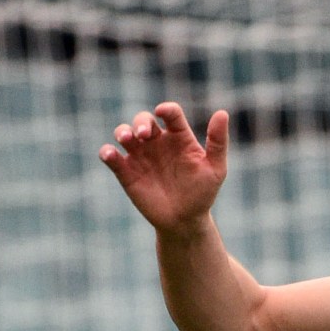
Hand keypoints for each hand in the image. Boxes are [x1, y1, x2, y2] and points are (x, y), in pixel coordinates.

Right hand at [99, 102, 228, 236]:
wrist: (185, 221)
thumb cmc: (202, 193)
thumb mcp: (216, 168)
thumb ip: (218, 142)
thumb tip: (222, 113)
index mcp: (179, 137)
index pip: (171, 114)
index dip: (166, 109)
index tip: (163, 112)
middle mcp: (157, 142)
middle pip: (144, 120)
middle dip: (141, 122)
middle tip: (144, 135)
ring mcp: (140, 156)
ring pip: (124, 134)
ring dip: (122, 131)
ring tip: (126, 139)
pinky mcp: (126, 172)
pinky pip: (112, 157)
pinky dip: (107, 152)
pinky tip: (110, 154)